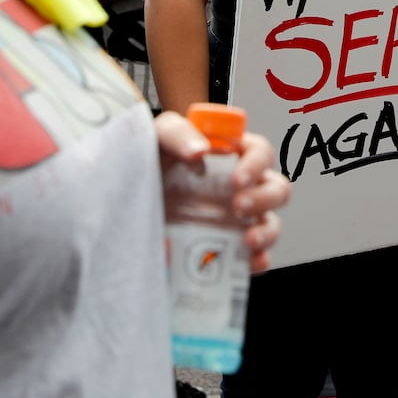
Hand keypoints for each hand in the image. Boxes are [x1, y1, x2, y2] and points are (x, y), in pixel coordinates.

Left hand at [156, 111, 290, 272]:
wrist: (121, 209)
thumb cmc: (143, 166)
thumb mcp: (155, 140)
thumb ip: (178, 134)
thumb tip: (200, 151)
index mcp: (227, 156)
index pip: (259, 151)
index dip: (257, 162)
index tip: (237, 178)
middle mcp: (236, 188)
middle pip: (276, 187)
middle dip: (265, 197)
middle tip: (239, 206)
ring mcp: (234, 221)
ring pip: (271, 223)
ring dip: (267, 231)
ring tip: (248, 240)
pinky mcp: (226, 249)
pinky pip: (255, 257)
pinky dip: (257, 261)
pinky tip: (247, 262)